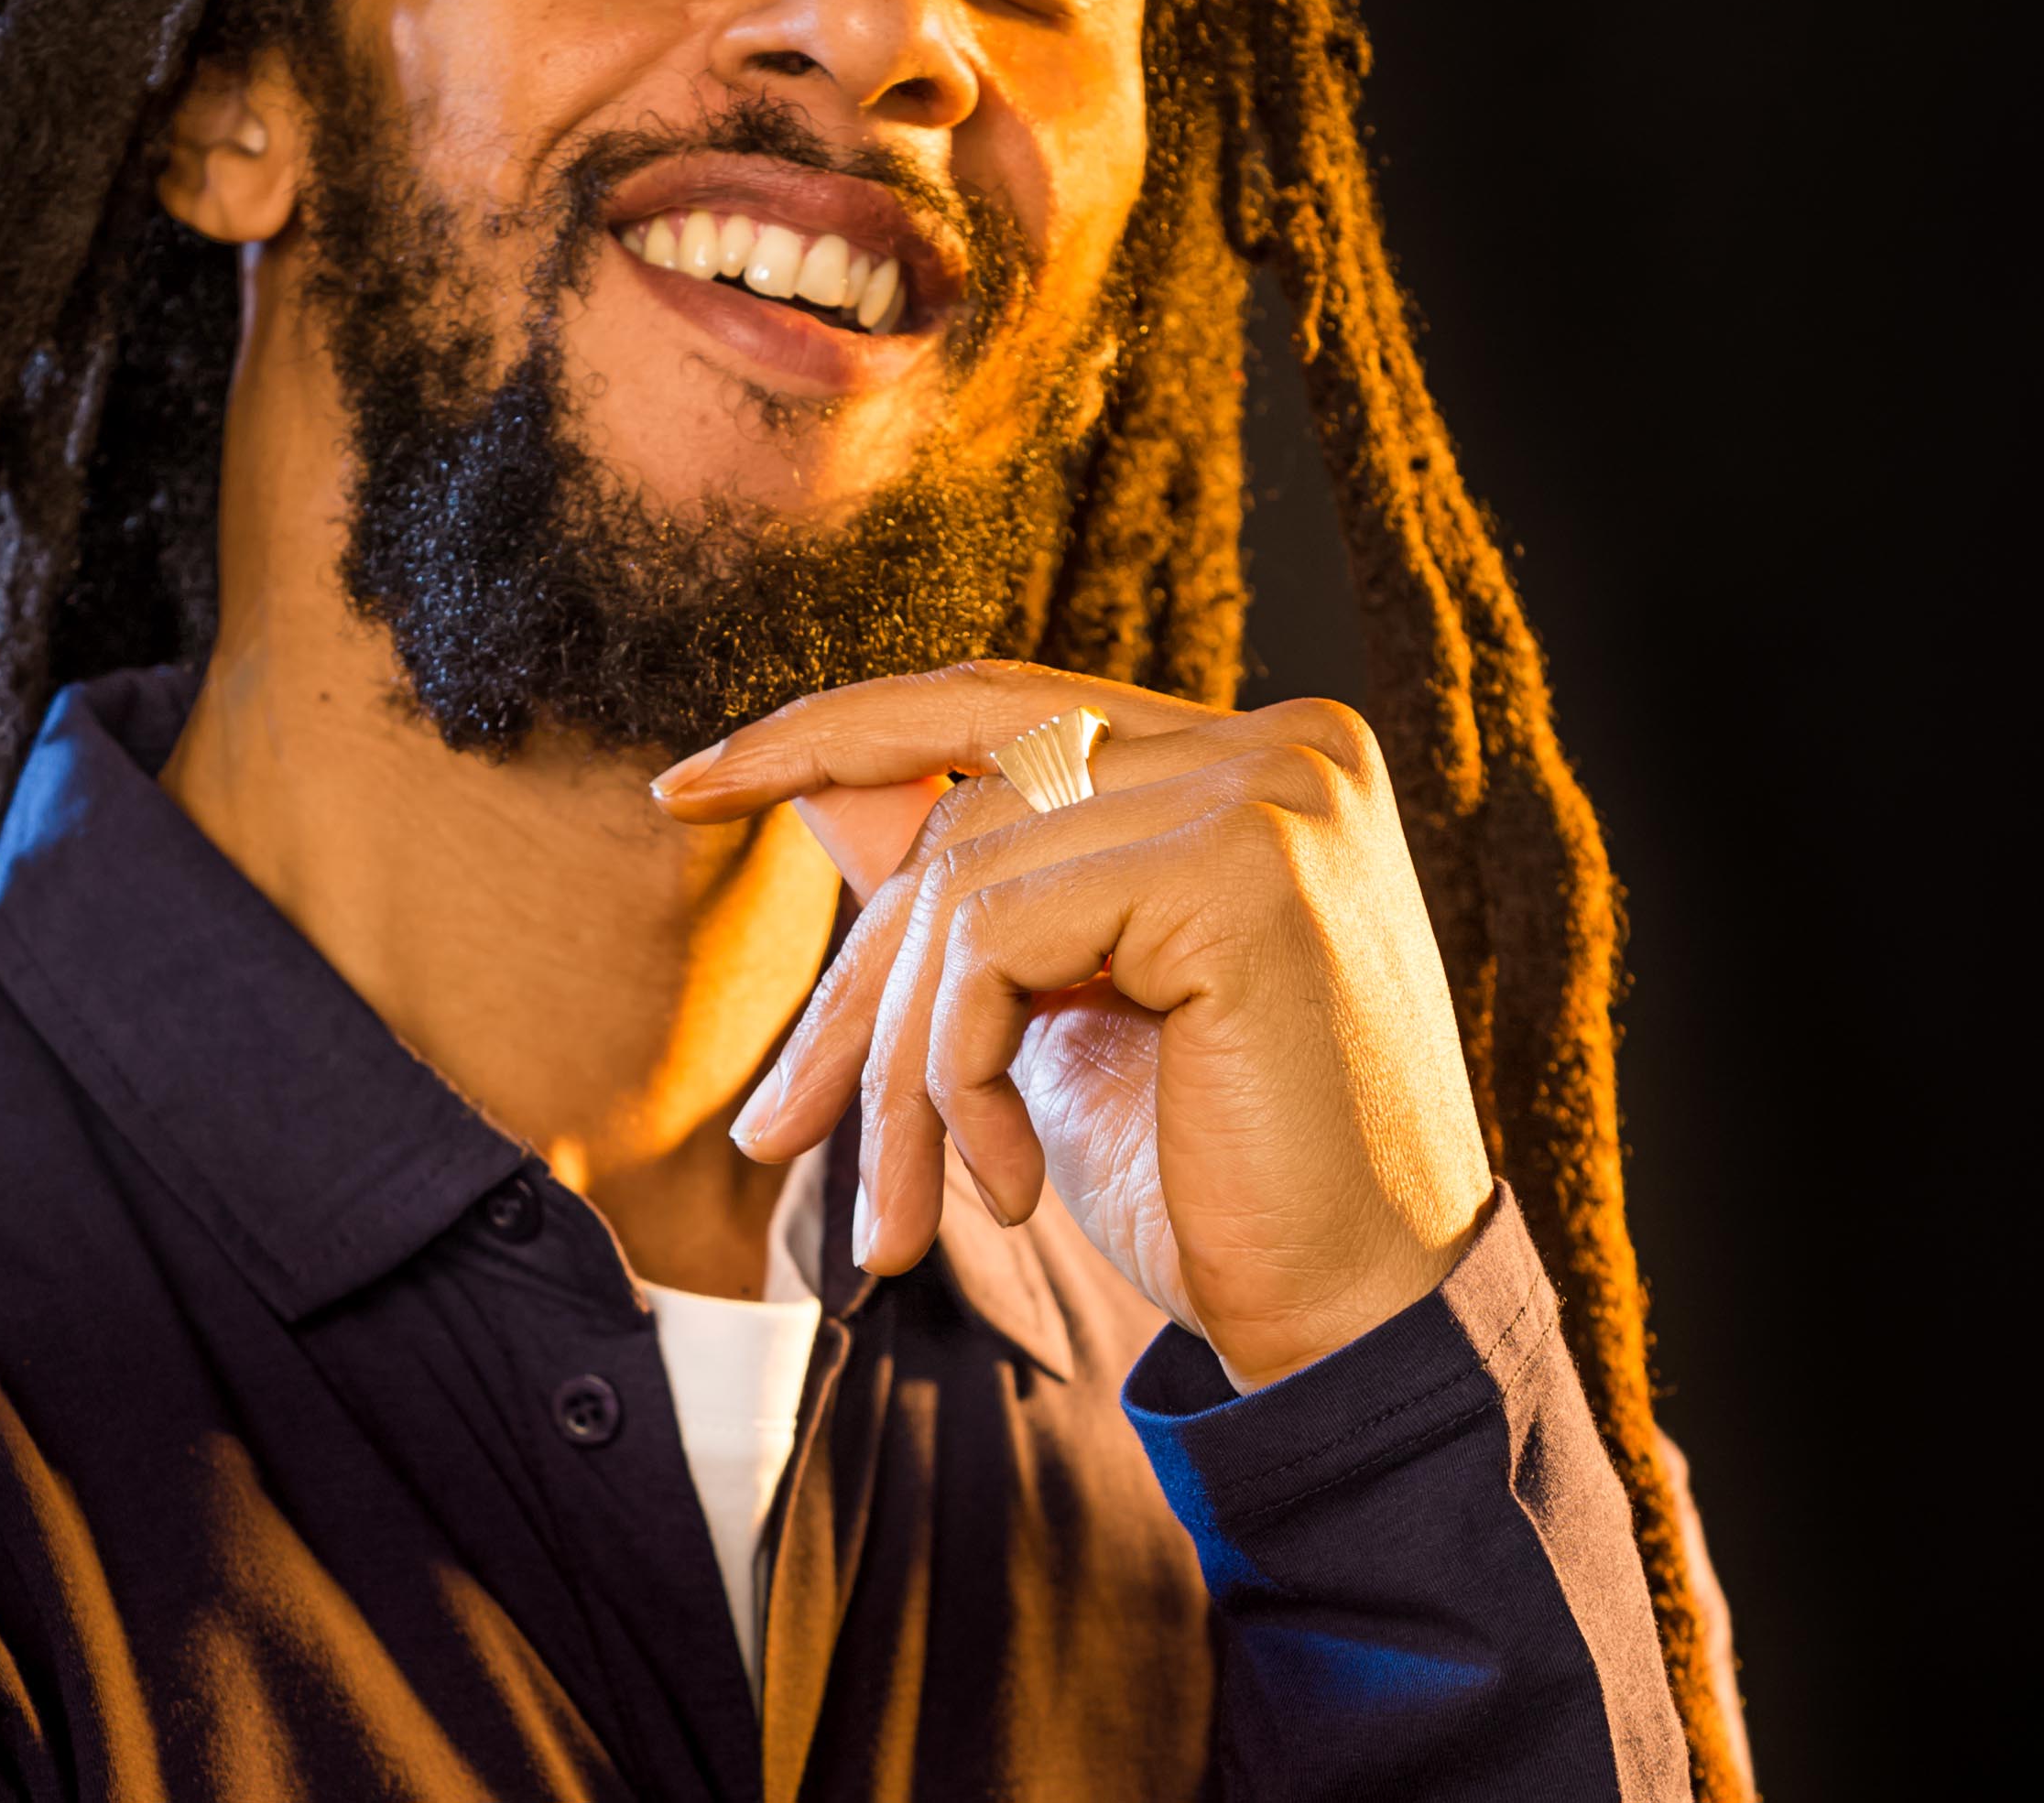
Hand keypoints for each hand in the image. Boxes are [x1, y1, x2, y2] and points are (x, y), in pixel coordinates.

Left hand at [657, 660, 1493, 1392]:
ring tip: (914, 1210)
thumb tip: (814, 783)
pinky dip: (957, 1075)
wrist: (1356, 1337)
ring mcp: (1269, 790)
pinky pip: (997, 938)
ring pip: (965, 885)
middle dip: (852, 979)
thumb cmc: (1220, 1185)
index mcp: (1250, 758)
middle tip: (772, 1129)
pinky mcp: (1242, 863)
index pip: (997, 706)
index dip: (833, 733)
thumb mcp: (1058, 1013)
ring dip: (902, 1072)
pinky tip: (1008, 1186)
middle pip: (963, 803)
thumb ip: (968, 888)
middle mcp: (1277, 742)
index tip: (686, 787)